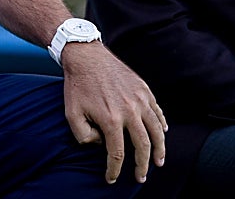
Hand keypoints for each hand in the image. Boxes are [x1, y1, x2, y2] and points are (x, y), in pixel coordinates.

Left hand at [60, 42, 167, 184]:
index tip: (111, 179)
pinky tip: (163, 133)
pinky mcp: (143, 89)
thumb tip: (102, 144)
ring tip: (159, 161)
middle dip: (143, 166)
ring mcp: (139, 99)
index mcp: (110, 119)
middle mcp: (129, 110)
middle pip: (143, 146)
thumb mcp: (71, 113)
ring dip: (159, 149)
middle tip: (141, 177)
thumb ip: (84, 136)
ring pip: (157, 130)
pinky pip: (157, 111)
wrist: (85, 55)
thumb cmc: (77, 85)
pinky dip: (162, 125)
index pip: (117, 154)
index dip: (114, 170)